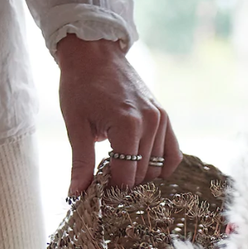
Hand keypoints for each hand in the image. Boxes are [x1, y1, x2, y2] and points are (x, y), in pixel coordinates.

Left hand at [56, 35, 181, 195]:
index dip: (111, 191)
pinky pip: (172, 153)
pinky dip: (162, 167)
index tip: (98, 195)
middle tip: (105, 184)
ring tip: (120, 172)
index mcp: (127, 125)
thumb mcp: (75, 125)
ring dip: (140, 176)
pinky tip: (144, 169)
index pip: (126, 176)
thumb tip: (76, 195)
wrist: (95, 53)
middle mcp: (150, 123)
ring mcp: (161, 120)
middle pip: (142, 174)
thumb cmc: (79, 85)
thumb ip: (81, 163)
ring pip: (157, 167)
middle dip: (124, 184)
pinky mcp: (165, 117)